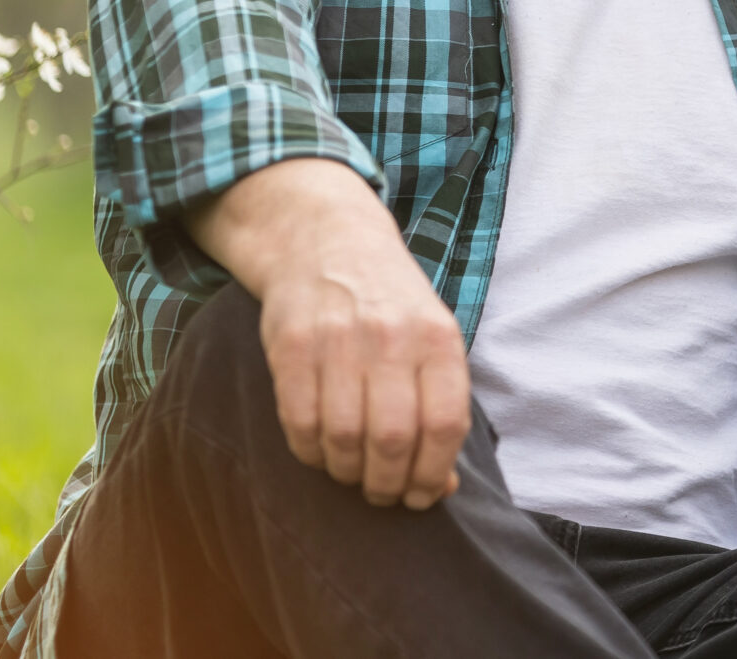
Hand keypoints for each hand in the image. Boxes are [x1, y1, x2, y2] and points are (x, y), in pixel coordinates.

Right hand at [188, 158, 469, 509]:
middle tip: (382, 493)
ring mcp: (338, 340)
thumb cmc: (390, 304)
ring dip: (348, 473)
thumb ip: (440, 405)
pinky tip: (320, 451)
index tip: (423, 495)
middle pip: (393, 439)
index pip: (445, 424)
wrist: (327, 241)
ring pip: (343, 438)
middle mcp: (391, 337)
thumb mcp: (431, 338)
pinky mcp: (291, 347)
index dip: (434, 474)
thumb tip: (444, 487)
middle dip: (387, 484)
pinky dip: (310, 453)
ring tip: (352, 473)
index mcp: (437, 337)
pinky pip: (299, 424)